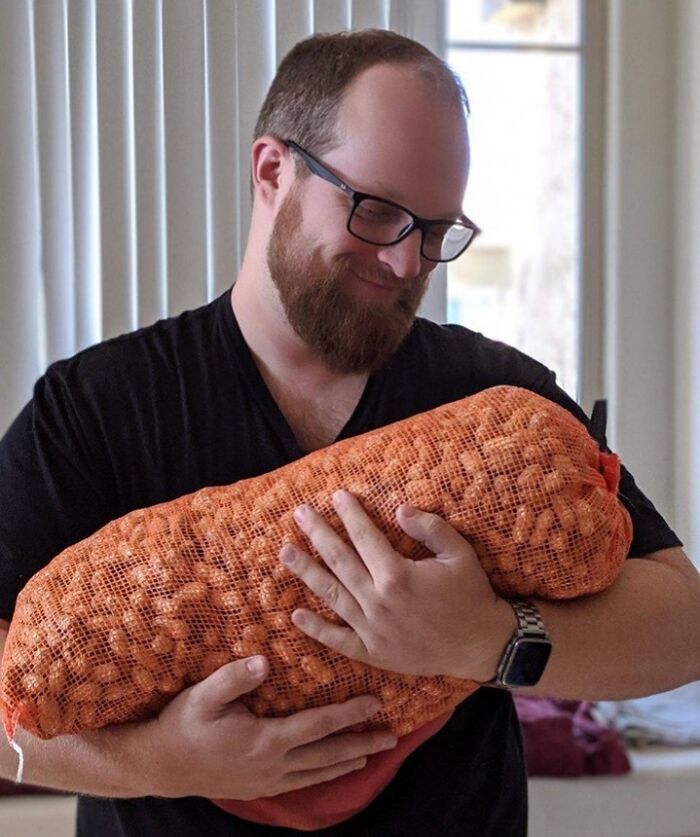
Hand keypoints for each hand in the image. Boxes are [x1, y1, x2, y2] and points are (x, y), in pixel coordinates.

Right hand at [144, 656, 397, 799]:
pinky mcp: (262, 786)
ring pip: (320, 772)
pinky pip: (305, 782)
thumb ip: (233, 678)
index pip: (317, 725)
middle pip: (328, 754)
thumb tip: (263, 661)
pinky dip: (327, 775)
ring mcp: (269, 779)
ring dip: (350, 761)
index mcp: (266, 739)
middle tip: (392, 735)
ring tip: (375, 753)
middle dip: (362, 743)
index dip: (348, 714)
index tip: (374, 702)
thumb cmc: (184, 724)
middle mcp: (274, 764)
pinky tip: (339, 770)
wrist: (162, 765)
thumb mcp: (203, 696)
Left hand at [280, 490, 514, 679]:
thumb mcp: (459, 553)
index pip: (365, 537)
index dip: (349, 514)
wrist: (484, 645)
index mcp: (398, 575)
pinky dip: (316, 629)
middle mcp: (379, 601)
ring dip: (306, 572)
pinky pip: (338, 640)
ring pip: (331, 596)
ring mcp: (373, 630)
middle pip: (339, 561)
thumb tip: (399, 510)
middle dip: (317, 533)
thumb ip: (430, 528)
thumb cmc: (473, 595)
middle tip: (299, 513)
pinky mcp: (373, 653)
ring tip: (286, 552)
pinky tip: (296, 614)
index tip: (336, 495)